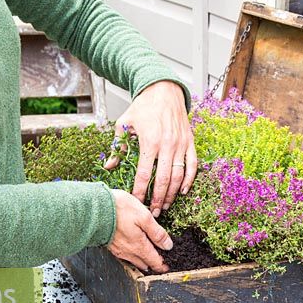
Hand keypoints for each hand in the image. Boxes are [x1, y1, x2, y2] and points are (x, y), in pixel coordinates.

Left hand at [104, 81, 196, 216]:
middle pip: (163, 180)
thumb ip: (118, 147)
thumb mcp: (124, 123)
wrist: (163, 90)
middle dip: (157, 199)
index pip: (144, 174)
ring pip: (178, 176)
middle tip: (152, 212)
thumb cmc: (143, 107)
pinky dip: (189, 180)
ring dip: (172, 194)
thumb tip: (109, 167)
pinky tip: (183, 191)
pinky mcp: (190, 142)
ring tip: (165, 205)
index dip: (140, 191)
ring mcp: (181, 144)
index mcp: (149, 141)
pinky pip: (192, 165)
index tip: (136, 202)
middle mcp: (167, 144)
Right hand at [107, 189, 172, 272]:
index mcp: (140, 247)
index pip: (155, 262)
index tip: (169, 266)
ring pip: (135, 261)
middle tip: (162, 260)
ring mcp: (119, 250)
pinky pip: (125, 255)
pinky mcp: (111, 246)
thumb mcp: (144, 217)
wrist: (94, 209)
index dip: (163, 265)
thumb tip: (168, 246)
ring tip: (149, 255)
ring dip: (143, 259)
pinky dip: (132, 254)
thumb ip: (157, 233)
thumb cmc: (119, 210)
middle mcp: (129, 252)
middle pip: (145, 264)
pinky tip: (133, 247)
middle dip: (154, 263)